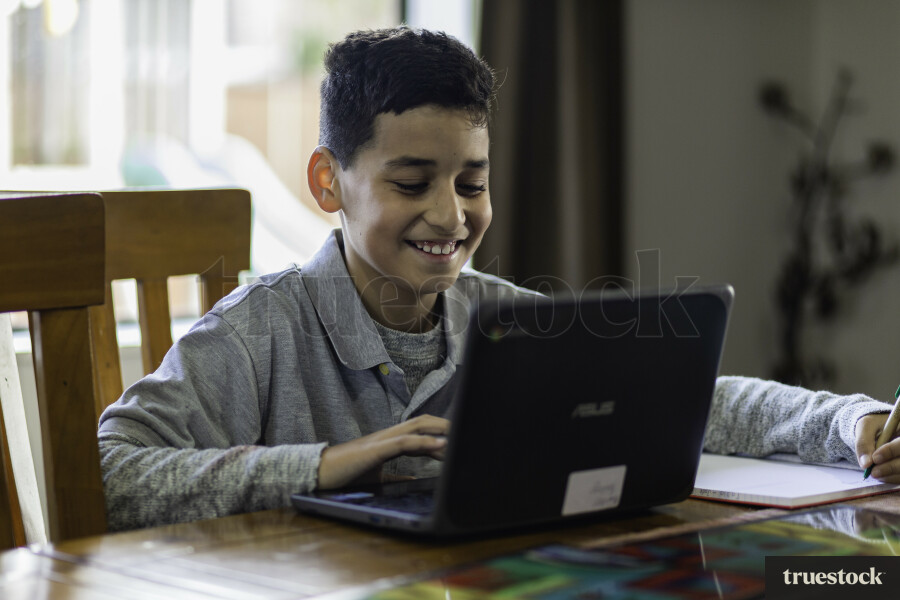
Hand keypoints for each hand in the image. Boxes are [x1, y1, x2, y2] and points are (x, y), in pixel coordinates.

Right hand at [316, 415, 448, 489]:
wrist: (318, 474)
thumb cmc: (345, 474)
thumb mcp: (377, 477)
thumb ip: (396, 475)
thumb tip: (414, 478)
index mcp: (388, 441)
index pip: (419, 431)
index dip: (439, 435)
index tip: (456, 444)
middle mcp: (387, 435)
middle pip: (422, 422)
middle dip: (444, 426)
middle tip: (465, 434)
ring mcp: (382, 439)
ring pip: (417, 426)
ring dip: (440, 431)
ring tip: (459, 436)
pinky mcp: (377, 449)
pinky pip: (405, 442)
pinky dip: (425, 443)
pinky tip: (441, 447)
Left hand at [856, 413, 899, 482]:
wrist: (879, 428)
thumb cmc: (874, 424)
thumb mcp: (866, 426)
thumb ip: (864, 442)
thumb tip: (865, 464)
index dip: (890, 451)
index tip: (875, 458)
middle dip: (890, 467)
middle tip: (873, 472)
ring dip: (890, 475)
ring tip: (874, 473)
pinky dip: (891, 478)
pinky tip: (881, 475)